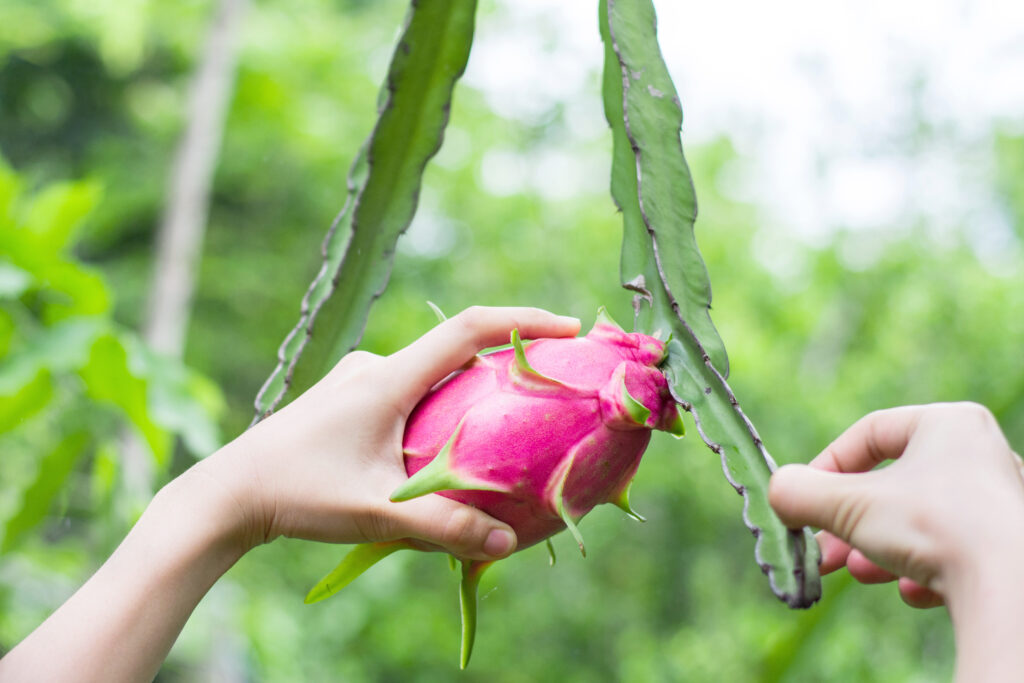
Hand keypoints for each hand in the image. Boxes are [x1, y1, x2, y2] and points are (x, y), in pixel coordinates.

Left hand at [198, 306, 580, 560]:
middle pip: (454, 350)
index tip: (568, 328)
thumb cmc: (298, 494)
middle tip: (547, 384)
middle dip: (504, 360)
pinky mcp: (347, 399)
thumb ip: (443, 525)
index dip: (523, 321)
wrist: (229, 492)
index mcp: (387, 378)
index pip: (468, 329)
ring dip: (469, 389)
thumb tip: (507, 539)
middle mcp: (374, 367)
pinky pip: (409, 391)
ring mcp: (357, 381)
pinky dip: (439, 405)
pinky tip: (444, 446)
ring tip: (503, 423)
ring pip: (430, 374)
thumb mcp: (375, 512)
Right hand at [769, 403, 1023, 604]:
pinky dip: (922, 568)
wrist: (1011, 589)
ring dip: (879, 547)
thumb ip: (801, 493)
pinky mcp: (1007, 543)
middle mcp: (979, 454)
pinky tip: (913, 589)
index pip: (870, 434)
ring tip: (859, 572)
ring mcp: (997, 501)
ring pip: (917, 520)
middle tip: (823, 549)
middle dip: (849, 522)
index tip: (804, 499)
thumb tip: (776, 490)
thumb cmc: (935, 527)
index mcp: (948, 424)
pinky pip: (951, 549)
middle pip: (892, 484)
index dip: (827, 467)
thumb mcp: (849, 505)